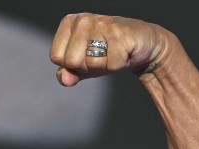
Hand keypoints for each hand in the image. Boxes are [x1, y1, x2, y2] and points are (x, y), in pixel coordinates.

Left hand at [50, 13, 164, 86]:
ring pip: (90, 64)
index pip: (56, 57)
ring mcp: (101, 24)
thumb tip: (64, 79)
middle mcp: (83, 19)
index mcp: (70, 22)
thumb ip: (68, 73)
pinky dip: (119, 65)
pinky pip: (111, 65)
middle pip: (71, 61)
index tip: (87, 56)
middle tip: (102, 56)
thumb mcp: (84, 65)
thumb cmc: (110, 52)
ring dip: (104, 66)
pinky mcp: (119, 34)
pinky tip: (124, 53)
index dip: (72, 65)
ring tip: (113, 54)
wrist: (142, 45)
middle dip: (88, 66)